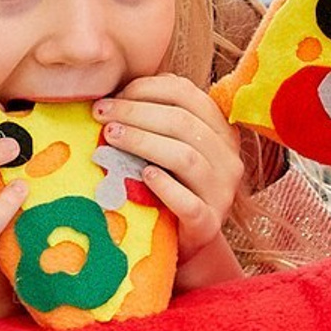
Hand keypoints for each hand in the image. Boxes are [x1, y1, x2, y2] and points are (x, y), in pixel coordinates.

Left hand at [96, 76, 246, 287]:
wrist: (183, 241)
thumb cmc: (170, 185)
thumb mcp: (168, 146)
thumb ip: (156, 117)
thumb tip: (119, 90)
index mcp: (221, 131)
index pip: (188, 94)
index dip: (148, 89)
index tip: (113, 95)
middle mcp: (228, 159)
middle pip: (183, 123)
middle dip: (136, 113)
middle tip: (101, 114)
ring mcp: (222, 193)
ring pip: (186, 157)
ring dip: (143, 142)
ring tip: (110, 137)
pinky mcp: (208, 223)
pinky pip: (190, 203)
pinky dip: (166, 187)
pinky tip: (143, 176)